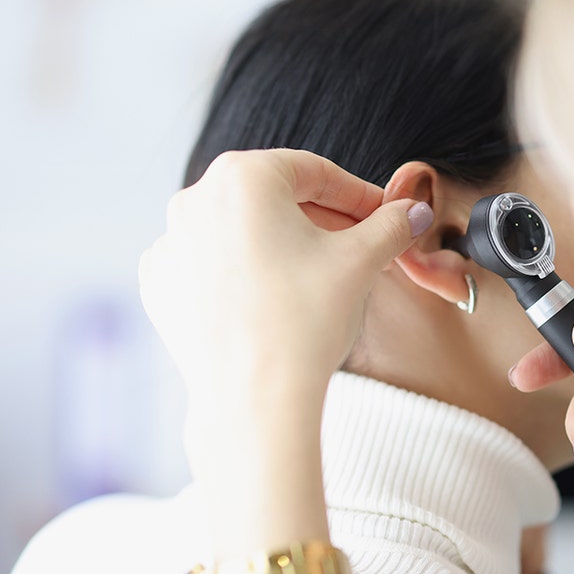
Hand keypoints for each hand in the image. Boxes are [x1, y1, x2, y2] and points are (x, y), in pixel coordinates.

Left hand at [140, 149, 428, 397]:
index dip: (359, 196)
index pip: (315, 172)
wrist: (254, 400)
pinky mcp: (160, 284)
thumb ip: (391, 225)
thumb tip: (413, 211)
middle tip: (361, 247)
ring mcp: (170, 243)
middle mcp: (193, 199)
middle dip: (322, 220)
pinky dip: (244, 273)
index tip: (386, 216)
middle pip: (275, 199)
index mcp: (241, 176)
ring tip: (321, 277)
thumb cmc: (305, 322)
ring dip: (284, 245)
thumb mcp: (362, 261)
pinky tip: (274, 299)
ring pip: (242, 231)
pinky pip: (211, 264)